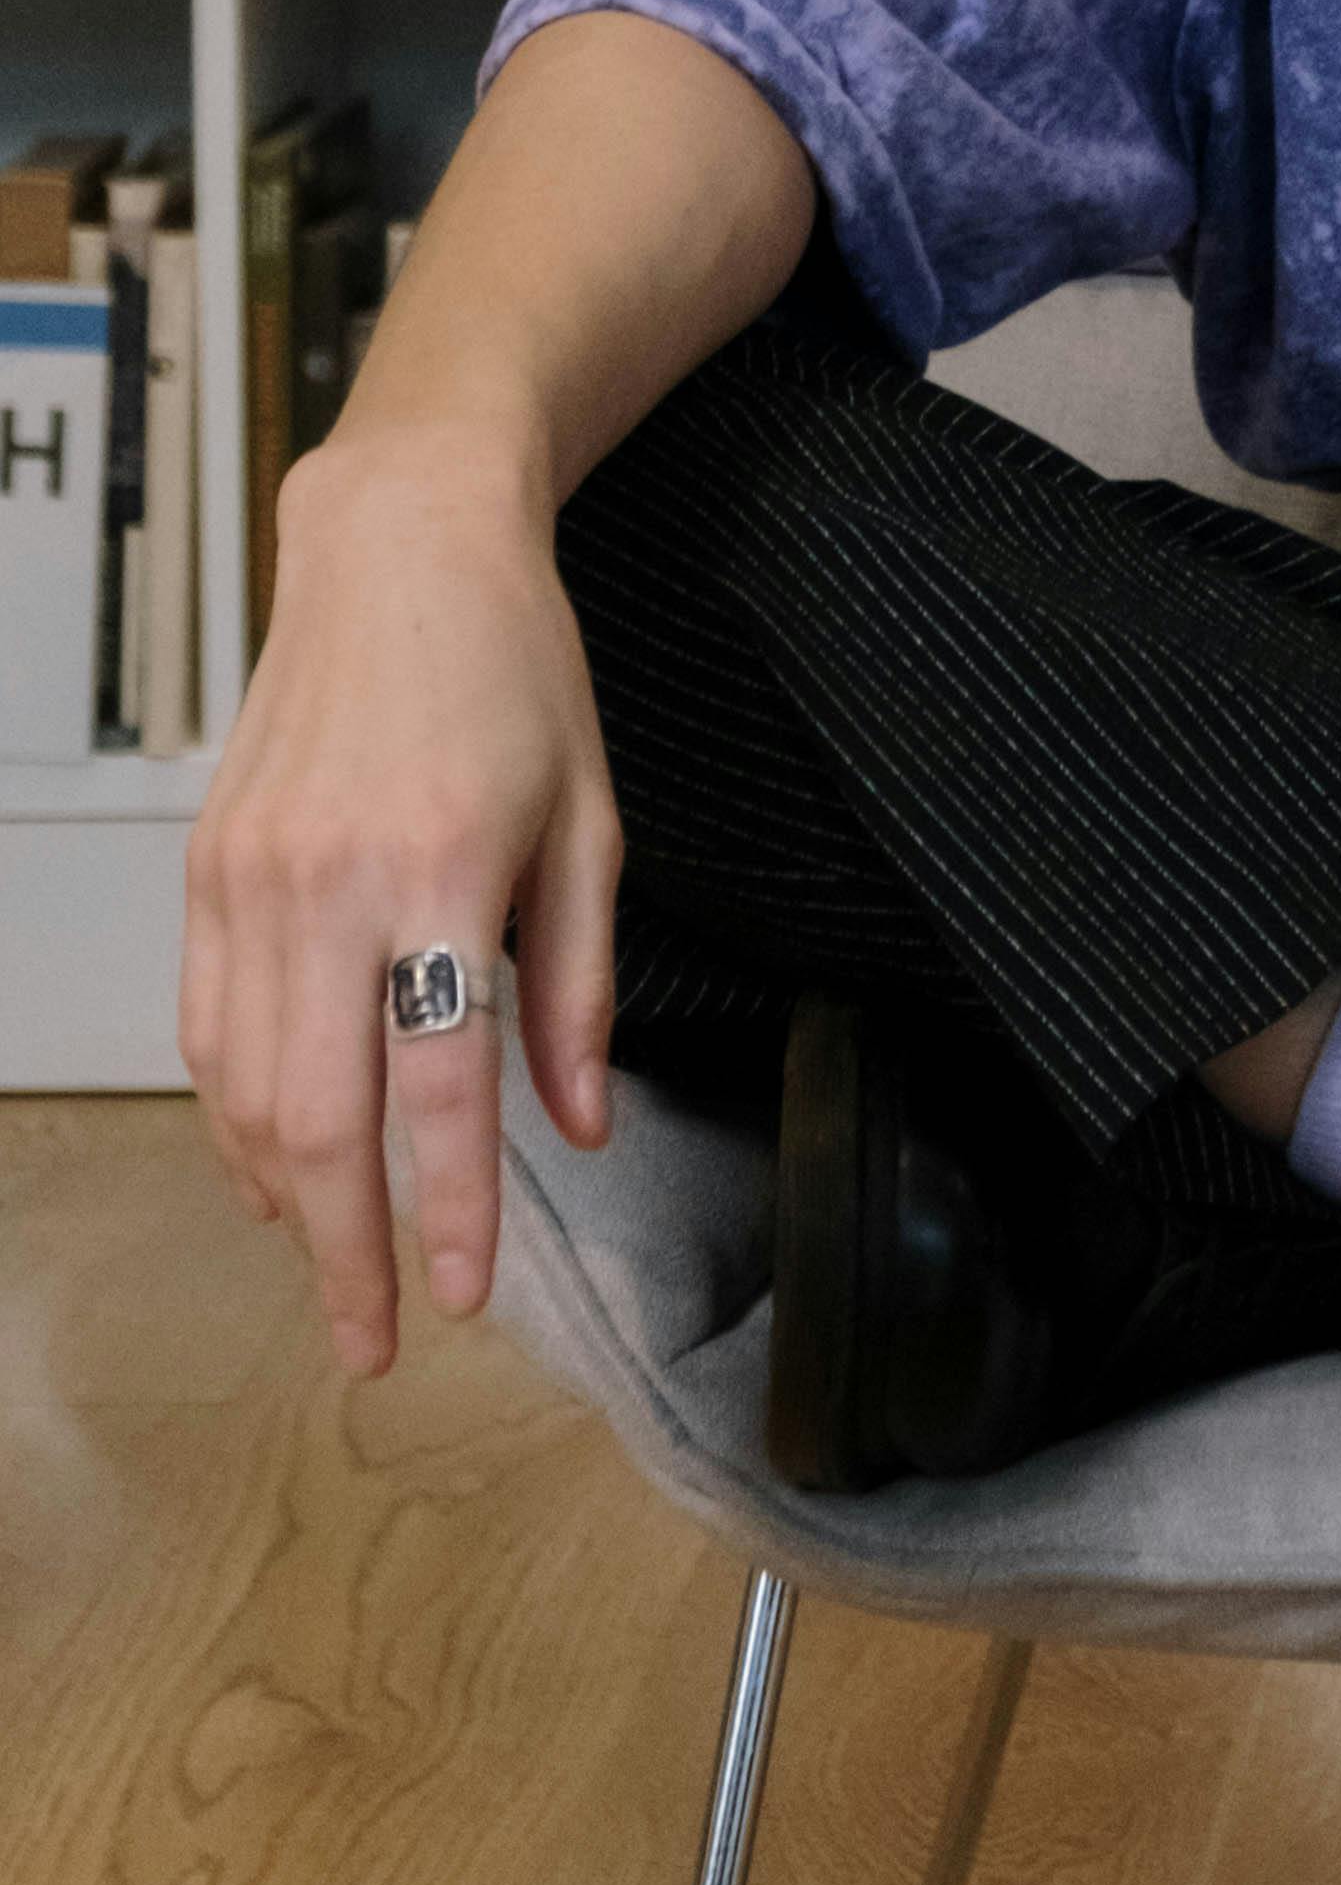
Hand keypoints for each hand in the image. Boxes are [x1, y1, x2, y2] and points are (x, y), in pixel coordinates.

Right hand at [180, 428, 627, 1382]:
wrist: (401, 545)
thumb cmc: (513, 668)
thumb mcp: (589, 817)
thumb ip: (579, 983)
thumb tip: (579, 1126)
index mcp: (442, 868)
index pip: (440, 1086)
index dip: (449, 1212)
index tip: (463, 1297)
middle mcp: (330, 882)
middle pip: (319, 1115)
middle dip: (346, 1249)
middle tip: (372, 1339)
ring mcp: (252, 879)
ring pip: (244, 1090)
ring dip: (285, 1198)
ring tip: (333, 1262)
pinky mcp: (209, 871)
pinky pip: (206, 1032)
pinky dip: (232, 1119)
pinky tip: (273, 1166)